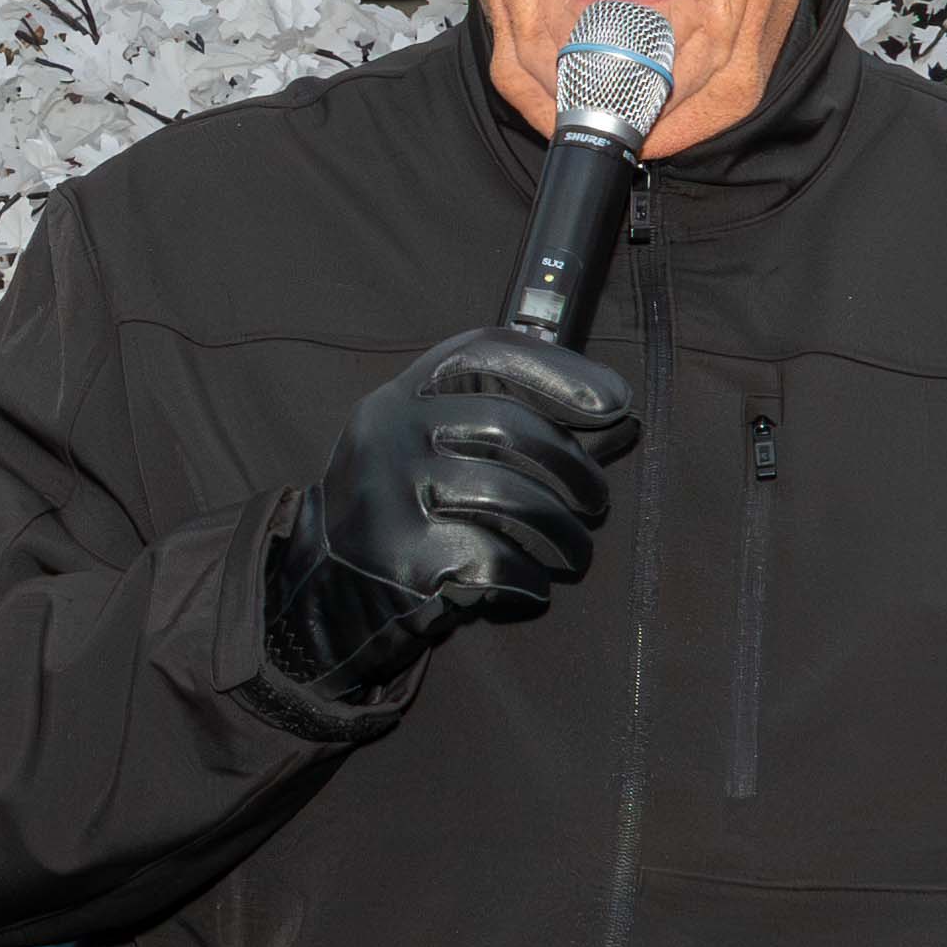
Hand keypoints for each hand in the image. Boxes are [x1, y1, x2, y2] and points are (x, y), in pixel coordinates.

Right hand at [276, 329, 644, 692]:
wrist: (323, 594)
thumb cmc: (408, 514)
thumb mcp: (441, 452)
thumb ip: (519, 429)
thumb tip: (623, 420)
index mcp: (401, 396)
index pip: (482, 352)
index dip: (556, 369)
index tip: (615, 402)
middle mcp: (390, 432)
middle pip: (506, 425)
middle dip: (572, 467)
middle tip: (595, 501)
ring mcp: (391, 494)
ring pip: (511, 498)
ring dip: (564, 534)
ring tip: (575, 554)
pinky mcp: (403, 559)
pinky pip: (497, 561)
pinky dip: (529, 578)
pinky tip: (529, 585)